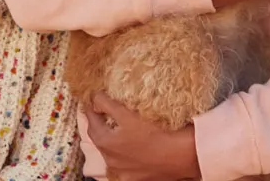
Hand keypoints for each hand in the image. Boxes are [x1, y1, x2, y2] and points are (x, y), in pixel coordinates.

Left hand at [86, 94, 200, 179]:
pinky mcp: (135, 178)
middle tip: (100, 114)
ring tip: (116, 131)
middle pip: (98, 139)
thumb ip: (106, 104)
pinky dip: (123, 156)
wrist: (178, 155)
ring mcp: (122, 171)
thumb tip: (94, 97)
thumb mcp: (127, 114)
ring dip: (110, 142)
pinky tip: (130, 150)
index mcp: (105, 142)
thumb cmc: (154, 133)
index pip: (91, 122)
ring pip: (110, 153)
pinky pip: (123, 165)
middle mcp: (110, 160)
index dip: (90, 109)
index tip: (91, 101)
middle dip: (98, 125)